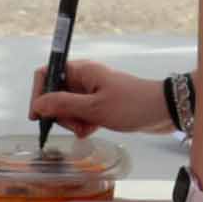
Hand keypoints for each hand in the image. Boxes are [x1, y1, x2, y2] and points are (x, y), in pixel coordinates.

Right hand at [27, 59, 174, 138]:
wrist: (165, 110)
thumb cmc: (131, 105)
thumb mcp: (94, 108)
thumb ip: (63, 105)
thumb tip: (37, 105)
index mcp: (81, 71)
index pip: (46, 74)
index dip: (39, 94)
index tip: (38, 117)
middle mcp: (84, 79)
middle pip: (56, 94)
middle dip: (60, 114)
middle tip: (75, 126)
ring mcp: (92, 92)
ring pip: (68, 108)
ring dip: (73, 122)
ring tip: (88, 129)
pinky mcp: (101, 105)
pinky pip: (82, 115)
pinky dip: (84, 124)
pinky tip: (93, 131)